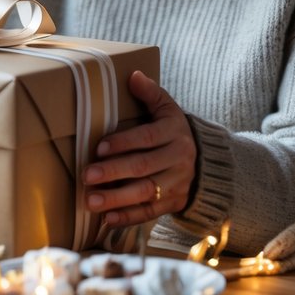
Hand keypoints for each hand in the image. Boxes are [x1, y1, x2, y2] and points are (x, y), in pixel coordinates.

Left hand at [83, 70, 195, 227]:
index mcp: (174, 133)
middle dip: (113, 172)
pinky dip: (128, 217)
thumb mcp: (168, 109)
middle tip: (87, 175)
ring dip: (116, 199)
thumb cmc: (173, 131)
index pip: (147, 138)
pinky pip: (150, 213)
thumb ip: (151, 93)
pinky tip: (107, 220)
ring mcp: (177, 184)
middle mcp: (179, 159)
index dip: (123, 143)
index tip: (99, 148)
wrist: (207, 162)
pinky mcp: (173, 204)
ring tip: (90, 201)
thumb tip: (133, 75)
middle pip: (143, 167)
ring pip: (145, 193)